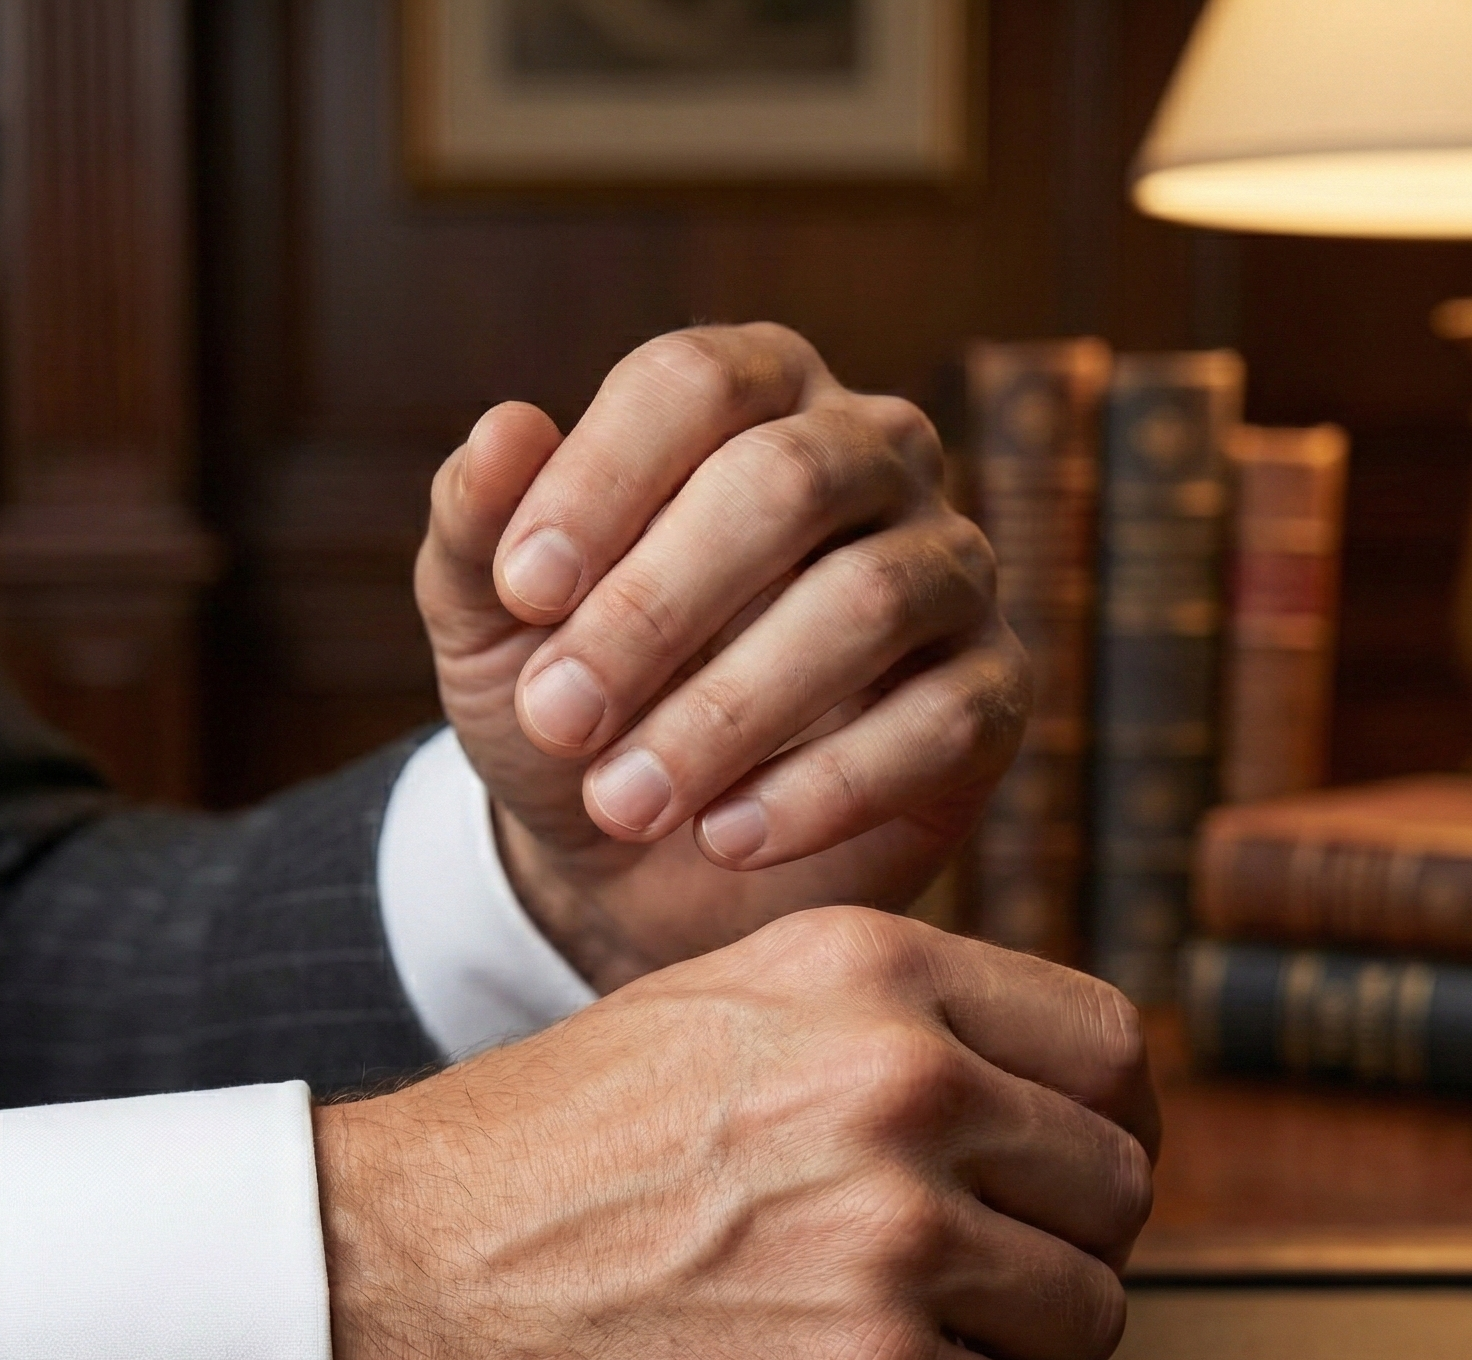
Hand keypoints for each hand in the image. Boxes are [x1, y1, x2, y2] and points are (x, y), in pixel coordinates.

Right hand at [316, 909, 1154, 1359]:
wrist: (405, 1276)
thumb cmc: (547, 1151)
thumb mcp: (725, 1008)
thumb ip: (887, 1029)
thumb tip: (1036, 1102)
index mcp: (871, 971)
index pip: (1111, 1046)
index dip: (1109, 1128)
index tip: (1070, 1181)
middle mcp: (904, 1085)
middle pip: (1115, 1189)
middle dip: (1061, 1250)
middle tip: (974, 1287)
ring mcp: (895, 1238)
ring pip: (1087, 1317)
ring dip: (1016, 1354)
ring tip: (907, 1353)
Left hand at [415, 324, 1027, 992]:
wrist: (638, 864)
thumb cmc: (574, 703)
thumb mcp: (491, 625)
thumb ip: (479, 528)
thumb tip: (503, 428)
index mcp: (752, 397)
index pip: (697, 382)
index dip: (604, 479)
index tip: (523, 592)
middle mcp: (871, 455)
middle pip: (787, 482)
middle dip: (655, 609)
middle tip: (557, 720)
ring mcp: (949, 570)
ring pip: (870, 602)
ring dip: (728, 713)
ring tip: (624, 803)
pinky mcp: (992, 694)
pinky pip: (941, 723)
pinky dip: (824, 790)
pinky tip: (726, 840)